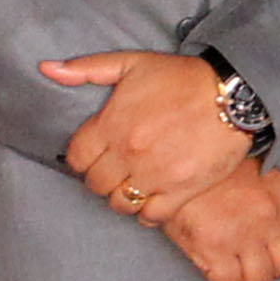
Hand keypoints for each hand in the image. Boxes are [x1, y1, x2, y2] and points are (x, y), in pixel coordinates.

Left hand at [46, 50, 254, 220]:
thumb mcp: (131, 63)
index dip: (82, 158)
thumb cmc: (181, 78)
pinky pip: (151, 217)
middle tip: (114, 169)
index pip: (77, 158)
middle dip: (100, 177)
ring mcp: (154, 175)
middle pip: (95, 184)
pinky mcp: (180, 191)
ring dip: (121, 196)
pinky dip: (146, 213)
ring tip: (131, 184)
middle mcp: (129, 153)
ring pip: (120, 204)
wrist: (233, 96)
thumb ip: (86, 68)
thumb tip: (46, 69)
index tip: (95, 154)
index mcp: (112, 124)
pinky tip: (151, 199)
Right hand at [161, 165, 279, 280]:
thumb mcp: (264, 174)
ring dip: (247, 274)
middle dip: (275, 267)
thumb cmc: (219, 167)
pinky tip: (214, 261)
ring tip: (234, 260)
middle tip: (257, 259)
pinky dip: (221, 277)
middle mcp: (268, 219)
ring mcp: (241, 235)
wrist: (178, 154)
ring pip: (259, 280)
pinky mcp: (211, 247)